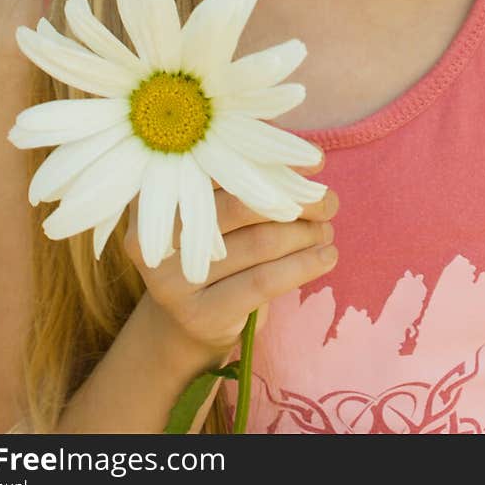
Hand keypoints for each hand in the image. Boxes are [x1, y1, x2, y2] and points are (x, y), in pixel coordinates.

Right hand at [123, 160, 338, 368]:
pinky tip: (326, 257)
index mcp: (159, 195)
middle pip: (241, 206)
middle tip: (327, 202)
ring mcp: (174, 280)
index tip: (315, 163)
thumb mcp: (221, 211)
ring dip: (305, 234)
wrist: (187, 322)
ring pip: (259, 243)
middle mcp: (157, 235)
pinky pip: (264, 282)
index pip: (222, 170)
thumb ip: (253, 184)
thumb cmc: (214, 250)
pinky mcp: (201, 315)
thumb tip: (313, 164)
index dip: (272, 164)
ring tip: (326, 230)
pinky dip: (303, 265)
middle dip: (294, 202)